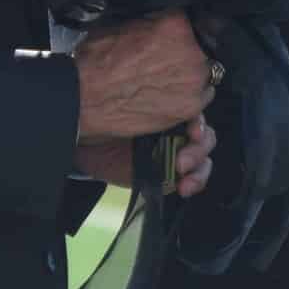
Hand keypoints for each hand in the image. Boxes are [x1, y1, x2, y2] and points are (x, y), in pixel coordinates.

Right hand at [73, 9, 211, 139]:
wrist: (83, 96)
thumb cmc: (96, 60)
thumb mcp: (125, 23)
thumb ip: (154, 22)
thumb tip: (163, 22)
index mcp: (176, 24)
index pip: (196, 21)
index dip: (186, 31)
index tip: (180, 38)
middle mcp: (192, 51)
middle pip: (204, 49)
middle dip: (190, 53)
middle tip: (167, 61)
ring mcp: (194, 80)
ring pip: (206, 74)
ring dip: (191, 76)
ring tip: (166, 81)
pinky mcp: (190, 107)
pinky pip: (201, 98)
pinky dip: (189, 97)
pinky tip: (168, 96)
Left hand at [74, 116, 216, 196]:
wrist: (83, 144)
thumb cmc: (101, 120)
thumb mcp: (125, 110)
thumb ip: (149, 106)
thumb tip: (171, 100)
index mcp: (169, 108)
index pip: (197, 112)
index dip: (199, 122)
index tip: (192, 130)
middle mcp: (174, 127)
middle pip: (205, 135)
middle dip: (198, 149)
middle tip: (181, 161)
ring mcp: (173, 151)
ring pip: (203, 156)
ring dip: (199, 167)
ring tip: (183, 175)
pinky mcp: (169, 174)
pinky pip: (194, 177)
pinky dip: (196, 181)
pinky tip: (185, 187)